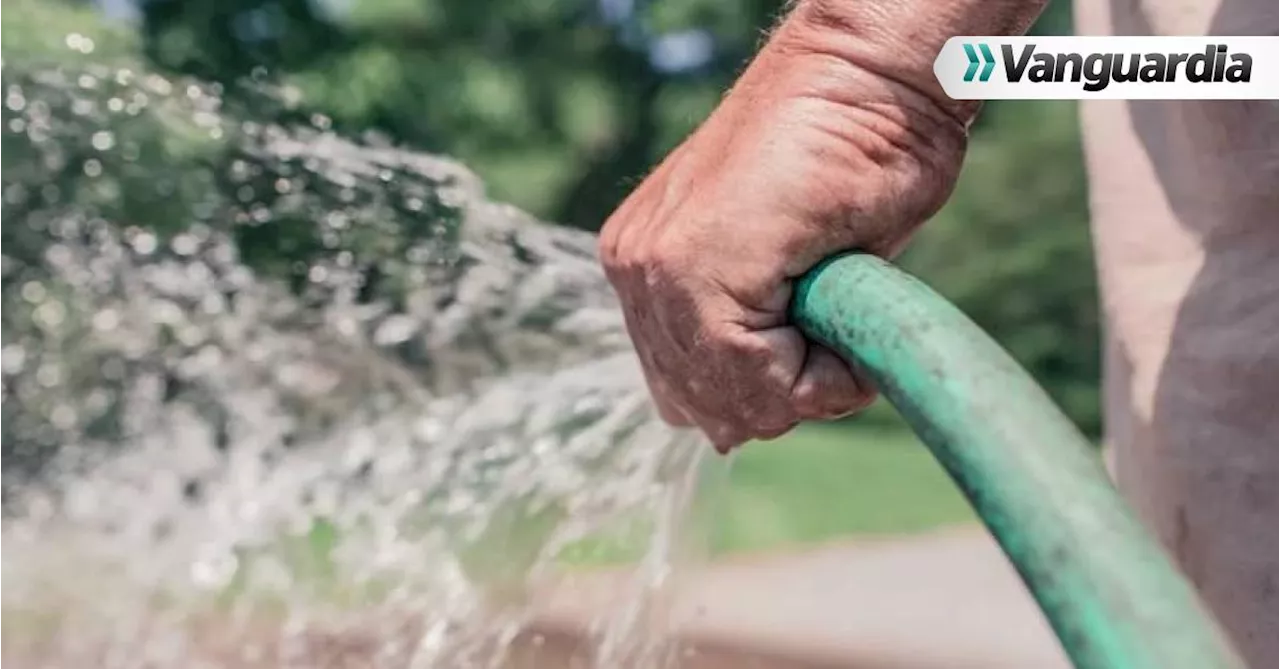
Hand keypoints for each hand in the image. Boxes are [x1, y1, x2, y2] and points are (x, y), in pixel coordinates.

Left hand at [599, 13, 971, 451]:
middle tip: (836, 332)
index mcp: (650, 269)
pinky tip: (844, 313)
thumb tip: (728, 431)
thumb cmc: (855, 159)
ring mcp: (653, 266)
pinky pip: (755, 378)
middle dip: (781, 396)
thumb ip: (752, 337)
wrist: (872, 77)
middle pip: (703, 409)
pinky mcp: (689, 264)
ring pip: (729, 402)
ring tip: (841, 315)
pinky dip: (822, 375)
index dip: (771, 394)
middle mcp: (636, 270)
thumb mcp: (795, 272)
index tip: (826, 341)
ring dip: (804, 385)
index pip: (690, 393)